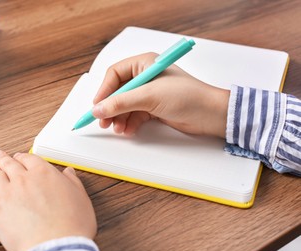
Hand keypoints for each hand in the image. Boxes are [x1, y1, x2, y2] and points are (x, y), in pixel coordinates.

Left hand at [0, 150, 96, 250]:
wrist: (56, 246)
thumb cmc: (71, 224)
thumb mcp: (80, 196)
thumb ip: (72, 181)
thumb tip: (68, 172)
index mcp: (43, 173)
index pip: (29, 158)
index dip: (22, 156)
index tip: (19, 156)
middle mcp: (23, 179)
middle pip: (9, 164)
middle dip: (3, 158)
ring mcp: (7, 194)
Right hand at [92, 53, 229, 137]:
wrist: (210, 115)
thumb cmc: (186, 96)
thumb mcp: (149, 97)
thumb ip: (121, 103)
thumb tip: (98, 109)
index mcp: (144, 64)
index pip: (115, 75)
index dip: (104, 91)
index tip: (97, 107)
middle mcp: (145, 77)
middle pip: (118, 92)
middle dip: (111, 108)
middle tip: (103, 122)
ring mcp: (150, 93)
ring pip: (125, 105)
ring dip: (119, 118)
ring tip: (118, 129)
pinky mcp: (154, 108)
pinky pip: (135, 115)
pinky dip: (130, 123)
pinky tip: (129, 130)